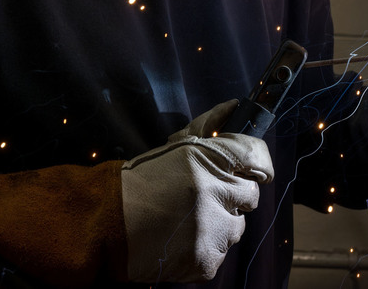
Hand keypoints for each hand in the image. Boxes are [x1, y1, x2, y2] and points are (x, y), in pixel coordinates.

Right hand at [120, 100, 273, 282]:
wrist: (108, 223)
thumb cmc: (143, 181)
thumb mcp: (175, 147)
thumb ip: (209, 125)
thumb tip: (234, 107)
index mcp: (205, 159)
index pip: (255, 156)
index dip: (259, 163)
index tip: (255, 170)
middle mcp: (211, 193)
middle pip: (250, 196)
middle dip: (232, 196)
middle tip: (206, 197)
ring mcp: (210, 230)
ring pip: (238, 227)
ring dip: (220, 224)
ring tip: (190, 220)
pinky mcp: (205, 260)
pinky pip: (222, 253)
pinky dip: (207, 248)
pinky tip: (184, 240)